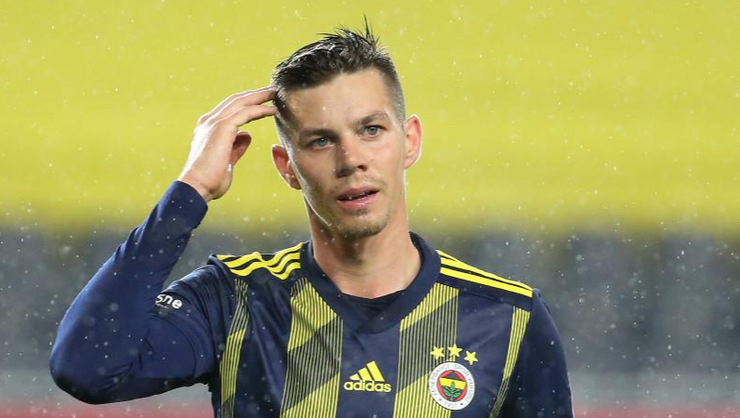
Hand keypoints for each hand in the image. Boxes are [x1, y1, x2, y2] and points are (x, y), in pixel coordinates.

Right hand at [178, 86, 276, 201]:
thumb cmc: (210, 179)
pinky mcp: (221, 128)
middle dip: (254, 95)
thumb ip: (237, 146)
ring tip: (275, 93)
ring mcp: (214, 123)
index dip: (247, 103)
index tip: (263, 101)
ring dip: (259, 97)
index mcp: (208, 128)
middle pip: (235, 100)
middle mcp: (209, 121)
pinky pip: (245, 113)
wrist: (196, 187)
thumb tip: (247, 135)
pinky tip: (272, 110)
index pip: (230, 108)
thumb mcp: (228, 159)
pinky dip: (259, 109)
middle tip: (272, 91)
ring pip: (240, 102)